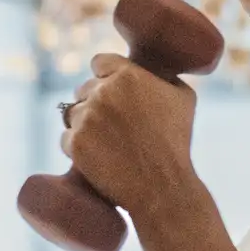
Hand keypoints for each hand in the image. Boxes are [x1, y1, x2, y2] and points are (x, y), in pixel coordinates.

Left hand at [61, 53, 200, 225]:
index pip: (99, 62)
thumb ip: (163, 77)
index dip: (105, 77)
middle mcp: (103, 92)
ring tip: (106, 144)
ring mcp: (86, 117)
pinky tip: (98, 158)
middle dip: (95, 104)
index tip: (113, 95)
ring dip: (84, 125)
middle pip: (83, 89)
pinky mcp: (75, 143)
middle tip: (113, 127)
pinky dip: (78, 149)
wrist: (163, 187)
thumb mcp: (183, 99)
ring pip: (72, 114)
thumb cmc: (176, 143)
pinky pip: (66, 139)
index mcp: (128, 75)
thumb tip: (152, 72)